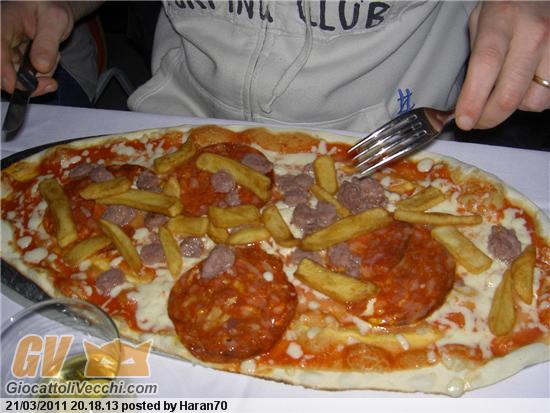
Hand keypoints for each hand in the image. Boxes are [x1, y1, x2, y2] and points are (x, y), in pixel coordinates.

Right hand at [1, 1, 74, 96]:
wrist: (52, 7)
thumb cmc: (51, 7)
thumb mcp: (56, 19)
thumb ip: (48, 43)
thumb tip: (41, 66)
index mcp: (1, 23)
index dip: (3, 71)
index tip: (13, 86)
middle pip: (1, 71)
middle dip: (27, 82)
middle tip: (51, 83)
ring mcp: (5, 52)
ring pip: (15, 78)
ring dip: (39, 77)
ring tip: (54, 56)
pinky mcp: (14, 61)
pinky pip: (25, 78)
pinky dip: (41, 75)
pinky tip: (50, 59)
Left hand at [455, 1, 549, 130]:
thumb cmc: (506, 7)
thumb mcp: (480, 21)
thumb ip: (474, 58)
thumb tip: (461, 101)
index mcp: (502, 20)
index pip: (485, 66)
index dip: (473, 100)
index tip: (464, 121)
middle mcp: (534, 33)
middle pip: (510, 94)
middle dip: (489, 117)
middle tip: (477, 120)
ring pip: (534, 101)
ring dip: (516, 106)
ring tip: (506, 91)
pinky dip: (535, 99)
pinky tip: (526, 86)